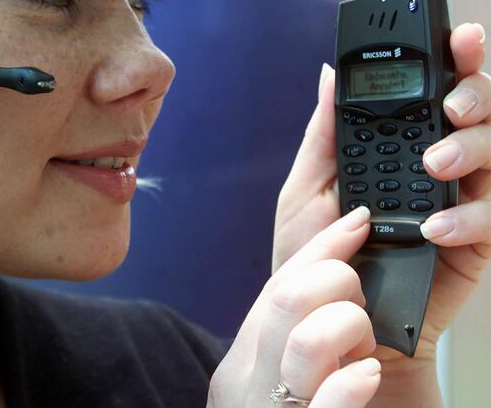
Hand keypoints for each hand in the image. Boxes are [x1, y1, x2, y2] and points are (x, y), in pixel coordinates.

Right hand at [208, 208, 380, 407]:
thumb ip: (296, 337)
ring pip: (308, 339)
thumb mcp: (280, 382)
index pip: (277, 283)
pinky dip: (353, 381)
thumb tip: (331, 278)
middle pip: (287, 296)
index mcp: (242, 360)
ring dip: (350, 332)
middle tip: (360, 313)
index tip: (358, 221)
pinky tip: (367, 377)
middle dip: (337, 282)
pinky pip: (329, 401)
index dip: (323, 245)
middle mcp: (248, 380)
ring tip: (364, 356)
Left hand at [273, 22, 488, 365]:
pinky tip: (434, 226)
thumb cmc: (316, 255)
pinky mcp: (475, 242)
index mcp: (399, 145)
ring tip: (434, 164)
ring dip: (473, 147)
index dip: (454, 59)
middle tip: (451, 105)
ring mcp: (460, 201)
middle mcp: (436, 165)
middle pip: (479, 113)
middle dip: (475, 95)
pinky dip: (470, 217)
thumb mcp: (307, 187)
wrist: (328, 319)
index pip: (435, 91)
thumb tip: (330, 74)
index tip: (459, 35)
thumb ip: (325, 132)